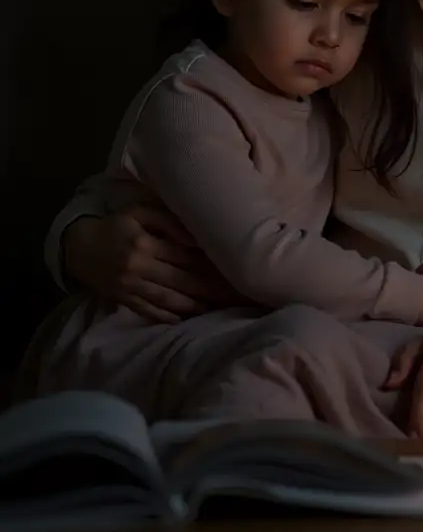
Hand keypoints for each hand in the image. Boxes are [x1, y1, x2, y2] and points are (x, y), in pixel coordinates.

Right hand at [63, 207, 240, 322]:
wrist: (77, 247)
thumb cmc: (115, 225)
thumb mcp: (139, 212)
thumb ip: (169, 221)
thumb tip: (196, 237)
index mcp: (146, 244)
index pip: (185, 256)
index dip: (210, 263)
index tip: (232, 268)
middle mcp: (139, 268)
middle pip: (182, 280)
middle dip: (210, 288)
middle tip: (236, 293)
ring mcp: (131, 287)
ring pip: (169, 299)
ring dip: (195, 305)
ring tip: (219, 307)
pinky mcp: (124, 299)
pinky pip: (150, 310)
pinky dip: (170, 316)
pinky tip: (188, 318)